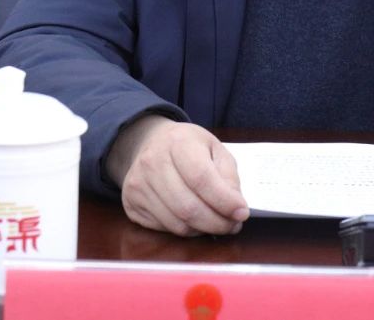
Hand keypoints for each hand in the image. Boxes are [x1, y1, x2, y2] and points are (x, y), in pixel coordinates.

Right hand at [106, 115, 249, 236]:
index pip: (201, 178)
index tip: (242, 213)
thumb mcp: (215, 148)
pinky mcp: (130, 203)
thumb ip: (228, 176)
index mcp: (178, 142)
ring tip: (216, 223)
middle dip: (216, 223)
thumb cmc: (188, 146)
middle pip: (188, 207)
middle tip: (232, 226)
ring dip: (203, 230)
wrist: (149, 142)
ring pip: (176, 223)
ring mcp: (138, 184)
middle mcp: (152, 162)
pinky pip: (163, 228)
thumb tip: (236, 208)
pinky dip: (185, 230)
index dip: (224, 201)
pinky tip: (195, 220)